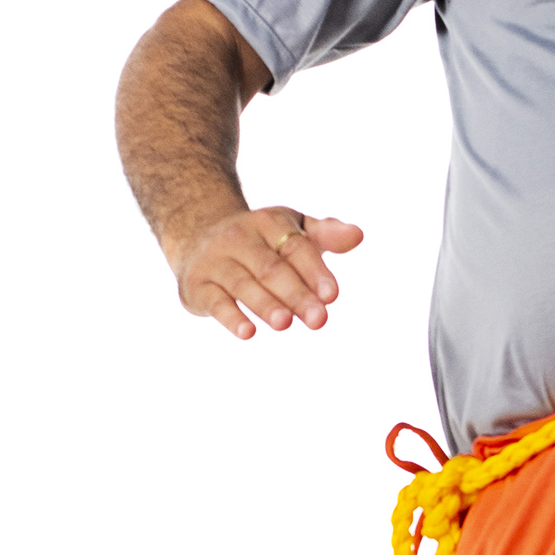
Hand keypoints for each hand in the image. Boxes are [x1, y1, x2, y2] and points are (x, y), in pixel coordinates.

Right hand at [174, 206, 363, 339]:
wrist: (196, 234)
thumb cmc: (261, 241)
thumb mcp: (292, 229)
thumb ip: (326, 234)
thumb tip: (358, 235)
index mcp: (269, 223)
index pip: (295, 247)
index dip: (314, 271)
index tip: (332, 296)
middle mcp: (240, 238)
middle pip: (272, 269)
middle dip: (296, 294)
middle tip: (319, 320)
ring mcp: (216, 261)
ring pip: (244, 284)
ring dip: (266, 304)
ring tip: (285, 323)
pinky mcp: (198, 285)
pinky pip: (215, 302)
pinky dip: (231, 317)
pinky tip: (248, 332)